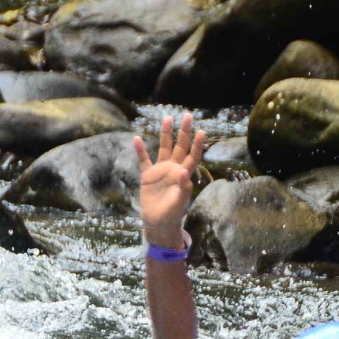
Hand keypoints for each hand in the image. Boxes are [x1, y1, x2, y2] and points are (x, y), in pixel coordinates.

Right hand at [132, 114, 205, 248]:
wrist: (158, 223)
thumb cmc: (172, 214)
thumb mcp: (179, 202)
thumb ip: (183, 187)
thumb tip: (184, 171)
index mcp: (184, 175)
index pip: (192, 156)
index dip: (197, 145)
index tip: (201, 131)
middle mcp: (173, 169)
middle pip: (180, 146)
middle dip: (184, 132)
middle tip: (187, 115)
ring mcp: (161, 171)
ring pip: (164, 148)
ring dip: (166, 134)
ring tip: (167, 118)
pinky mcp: (148, 176)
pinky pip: (144, 160)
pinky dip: (140, 151)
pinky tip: (136, 138)